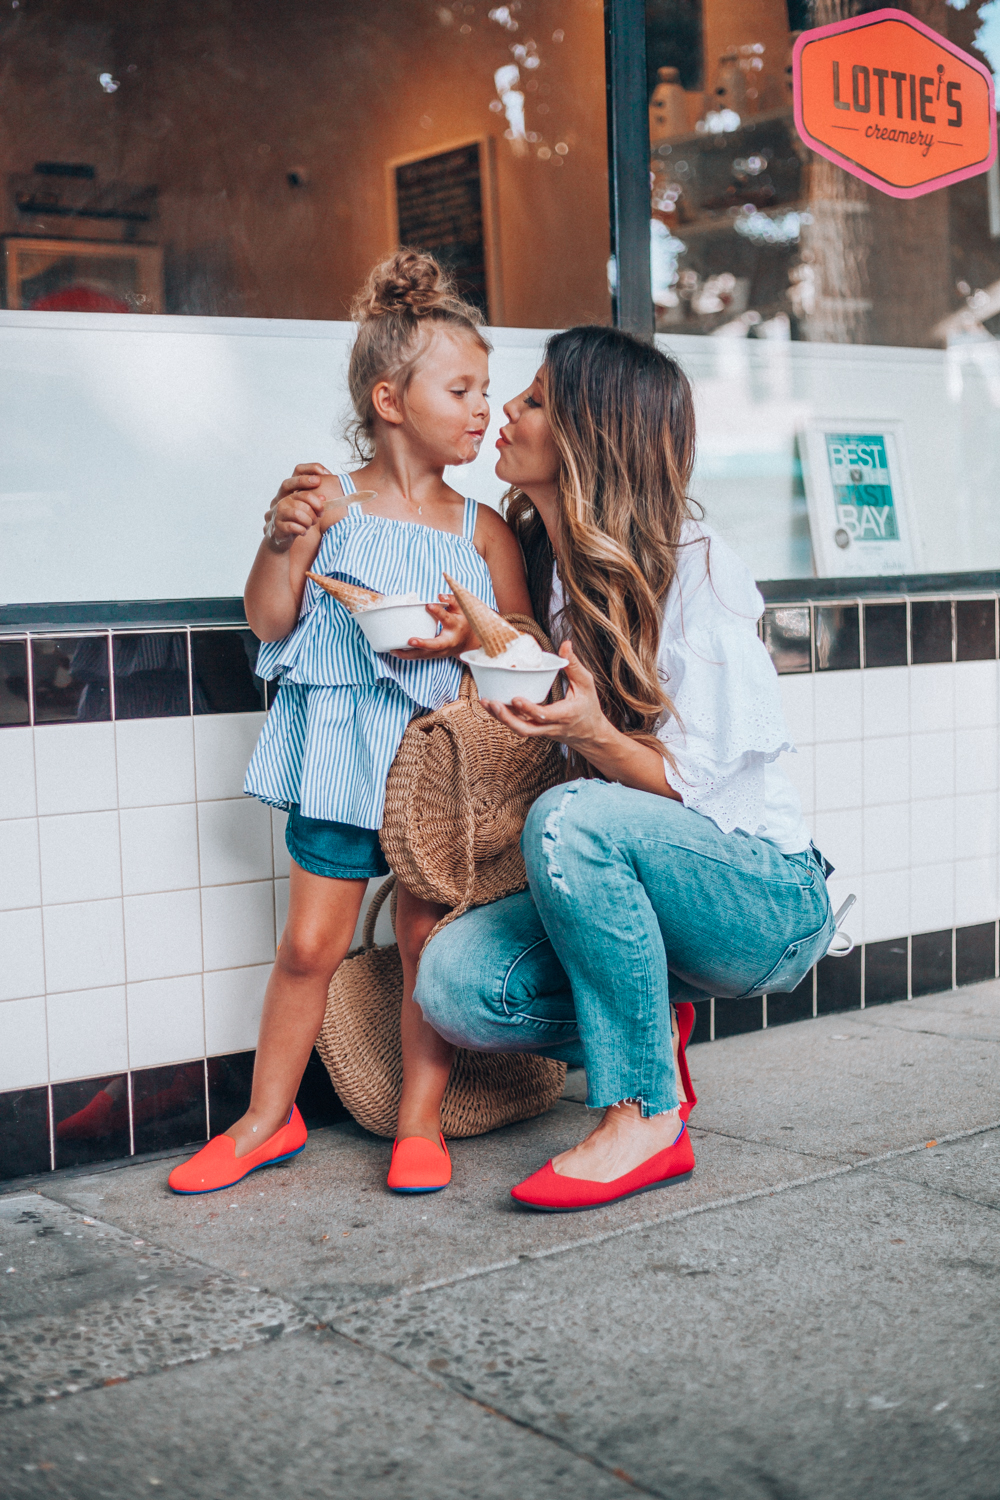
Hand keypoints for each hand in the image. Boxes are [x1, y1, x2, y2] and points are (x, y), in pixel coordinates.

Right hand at [263, 463, 332, 552]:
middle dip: (315, 504)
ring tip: (311, 524)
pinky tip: (303, 531)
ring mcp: (278, 513)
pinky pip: (294, 527)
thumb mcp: (306, 508)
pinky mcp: (278, 527)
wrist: (280, 537)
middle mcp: (282, 500)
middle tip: (321, 512)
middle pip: (301, 496)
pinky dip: (302, 530)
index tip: (319, 481)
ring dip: (309, 520)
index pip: (295, 477)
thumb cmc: (296, 520)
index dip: (307, 477)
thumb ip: (314, 501)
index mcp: (289, 493)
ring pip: (298, 513)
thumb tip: (324, 497)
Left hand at [390, 594, 475, 660]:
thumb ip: (451, 601)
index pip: (447, 619)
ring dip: (409, 654)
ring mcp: (441, 651)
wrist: (468, 642)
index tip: (429, 605)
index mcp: (455, 627)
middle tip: (410, 640)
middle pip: (436, 645)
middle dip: (423, 644)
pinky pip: (420, 656)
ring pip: (425, 655)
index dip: (439, 612)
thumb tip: (440, 596)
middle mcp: (448, 641)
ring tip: (394, 650)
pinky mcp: (434, 655)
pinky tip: (395, 652)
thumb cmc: (461, 622)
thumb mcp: (461, 609)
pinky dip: (408, 656)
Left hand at [480, 642, 611, 756]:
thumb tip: (566, 644)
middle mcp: (550, 727)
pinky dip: (504, 717)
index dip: (528, 709)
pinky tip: (491, 704)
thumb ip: (573, 665)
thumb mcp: (586, 685)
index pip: (544, 715)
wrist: (589, 734)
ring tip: (485, 701)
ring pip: (518, 730)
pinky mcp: (535, 730)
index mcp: (564, 715)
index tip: (515, 698)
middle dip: (506, 718)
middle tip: (492, 702)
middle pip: (525, 729)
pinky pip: (518, 726)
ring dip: (500, 718)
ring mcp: (541, 731)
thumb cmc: (588, 707)